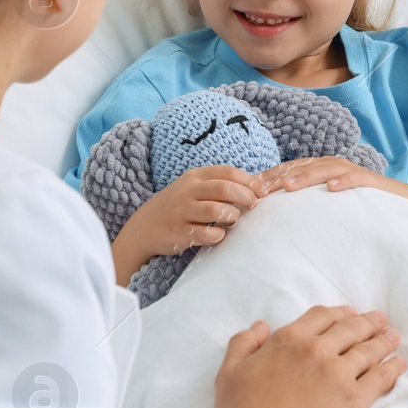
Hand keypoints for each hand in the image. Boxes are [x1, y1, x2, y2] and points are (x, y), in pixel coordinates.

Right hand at [111, 165, 269, 284]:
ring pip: (216, 210)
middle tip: (254, 206)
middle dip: (246, 197)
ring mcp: (182, 211)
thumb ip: (220, 185)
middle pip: (225, 188)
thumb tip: (259, 184)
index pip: (227, 172)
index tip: (262, 192)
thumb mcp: (194, 188)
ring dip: (233, 216)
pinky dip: (218, 235)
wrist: (144, 227)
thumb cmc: (179, 206)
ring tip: (234, 220)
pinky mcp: (179, 232)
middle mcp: (188, 191)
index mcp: (195, 176)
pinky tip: (219, 235)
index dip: (249, 181)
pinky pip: (206, 233)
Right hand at [210, 305, 406, 407]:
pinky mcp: (356, 399)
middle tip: (379, 320)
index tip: (349, 313)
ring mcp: (339, 373)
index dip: (338, 312)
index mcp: (288, 341)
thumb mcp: (228, 374)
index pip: (320, 317)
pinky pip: (381, 376)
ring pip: (368, 349)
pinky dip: (393, 367)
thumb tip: (259, 326)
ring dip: (384, 340)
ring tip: (393, 336)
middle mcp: (316, 350)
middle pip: (350, 329)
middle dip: (367, 322)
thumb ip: (243, 344)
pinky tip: (399, 363)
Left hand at [261, 157, 392, 195]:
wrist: (401, 204)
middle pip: (303, 167)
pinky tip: (332, 187)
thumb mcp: (330, 204)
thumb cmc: (361, 206)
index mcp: (323, 169)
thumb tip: (281, 214)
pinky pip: (356, 178)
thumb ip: (310, 203)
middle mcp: (335, 166)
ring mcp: (353, 172)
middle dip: (281, 176)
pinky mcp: (371, 181)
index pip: (292, 169)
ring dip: (306, 177)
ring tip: (287, 187)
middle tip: (261, 189)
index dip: (272, 176)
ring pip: (325, 169)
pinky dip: (344, 180)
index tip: (253, 190)